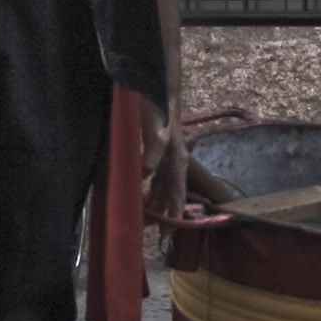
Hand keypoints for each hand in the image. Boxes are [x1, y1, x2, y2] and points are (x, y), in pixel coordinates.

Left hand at [140, 91, 187, 221]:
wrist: (158, 85)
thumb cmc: (159, 108)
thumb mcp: (156, 132)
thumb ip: (151, 155)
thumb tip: (144, 178)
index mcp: (178, 160)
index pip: (177, 193)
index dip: (174, 212)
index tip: (169, 234)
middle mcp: (174, 161)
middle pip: (172, 192)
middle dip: (166, 212)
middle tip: (159, 235)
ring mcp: (166, 155)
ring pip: (163, 185)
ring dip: (157, 201)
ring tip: (150, 220)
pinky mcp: (156, 148)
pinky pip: (155, 174)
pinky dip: (150, 187)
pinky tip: (143, 193)